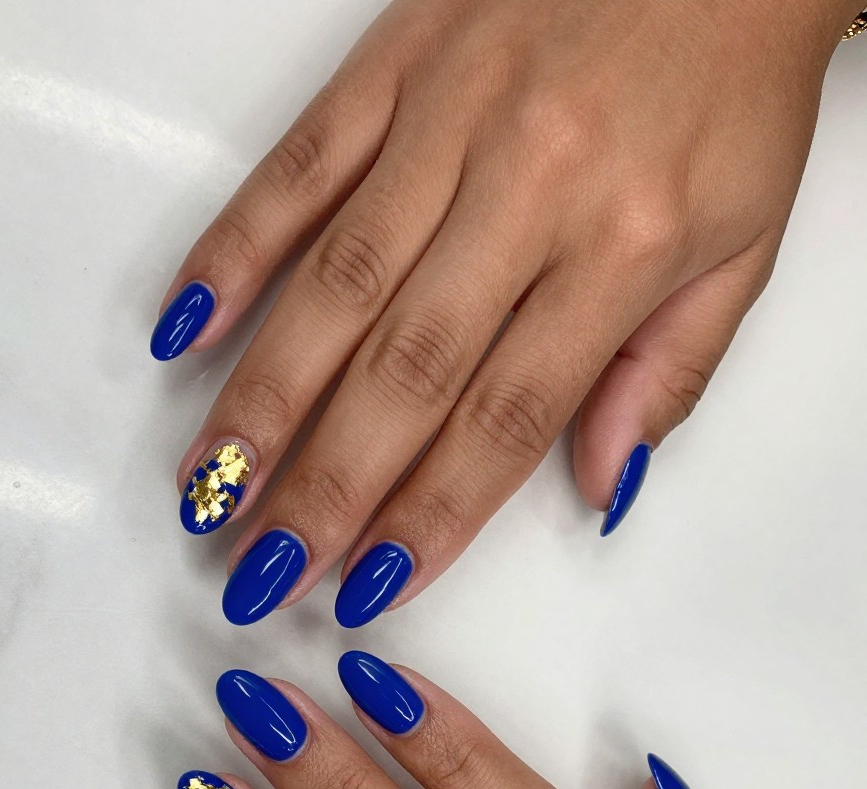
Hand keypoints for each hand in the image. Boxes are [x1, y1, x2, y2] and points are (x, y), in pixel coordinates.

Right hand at [154, 0, 856, 625]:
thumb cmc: (734, 86)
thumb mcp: (743, 247)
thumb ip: (668, 376)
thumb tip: (602, 489)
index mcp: (622, 247)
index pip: (506, 417)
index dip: (430, 513)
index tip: (370, 585)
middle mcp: (526, 187)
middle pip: (404, 371)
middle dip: (325, 488)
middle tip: (261, 571)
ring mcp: (448, 121)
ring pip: (334, 285)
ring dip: (261, 401)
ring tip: (210, 492)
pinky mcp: (392, 64)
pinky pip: (296, 168)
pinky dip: (232, 252)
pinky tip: (184, 335)